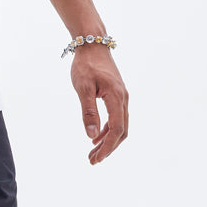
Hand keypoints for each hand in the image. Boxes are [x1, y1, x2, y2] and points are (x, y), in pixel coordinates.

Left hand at [71, 48, 128, 164]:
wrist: (93, 45)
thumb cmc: (86, 65)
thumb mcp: (83, 88)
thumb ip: (88, 112)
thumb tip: (90, 136)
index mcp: (117, 98)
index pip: (116, 129)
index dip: (107, 147)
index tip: (96, 158)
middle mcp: (124, 99)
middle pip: (121, 131)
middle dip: (108, 148)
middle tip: (92, 160)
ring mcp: (122, 97)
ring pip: (120, 126)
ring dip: (108, 141)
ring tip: (93, 153)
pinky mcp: (118, 96)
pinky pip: (117, 118)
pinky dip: (108, 130)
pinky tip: (96, 137)